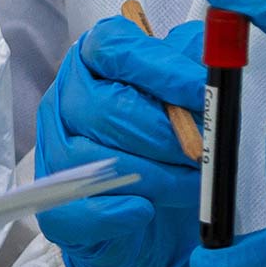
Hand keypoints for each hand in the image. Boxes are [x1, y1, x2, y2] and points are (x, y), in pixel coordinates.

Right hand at [32, 15, 210, 266]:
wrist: (164, 220)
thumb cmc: (175, 146)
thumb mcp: (192, 98)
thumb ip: (197, 69)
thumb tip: (211, 61)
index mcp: (96, 62)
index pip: (112, 46)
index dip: (159, 67)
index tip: (199, 90)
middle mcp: (66, 101)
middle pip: (102, 106)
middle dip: (161, 133)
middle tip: (200, 150)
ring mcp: (54, 155)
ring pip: (90, 158)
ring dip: (150, 175)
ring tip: (188, 184)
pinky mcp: (56, 210)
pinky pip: (72, 209)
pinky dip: (113, 211)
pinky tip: (144, 210)